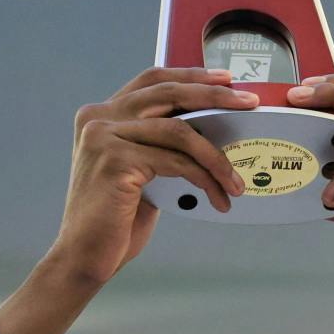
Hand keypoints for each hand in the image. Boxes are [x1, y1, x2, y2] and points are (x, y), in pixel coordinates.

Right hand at [50, 67, 256, 285]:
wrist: (84, 257)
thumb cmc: (114, 221)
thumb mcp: (140, 173)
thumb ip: (161, 148)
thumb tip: (208, 135)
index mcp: (101, 116)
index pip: (152, 81)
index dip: (190, 76)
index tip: (225, 80)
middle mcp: (97, 118)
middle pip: (167, 93)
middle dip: (214, 96)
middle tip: (249, 104)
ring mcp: (103, 137)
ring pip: (178, 131)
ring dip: (216, 157)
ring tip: (236, 181)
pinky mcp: (115, 161)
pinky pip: (176, 162)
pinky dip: (204, 178)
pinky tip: (218, 197)